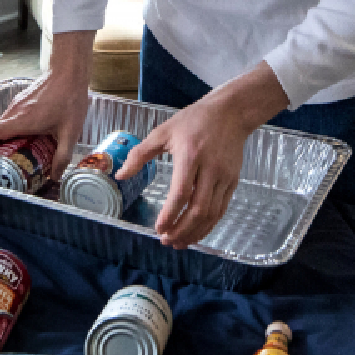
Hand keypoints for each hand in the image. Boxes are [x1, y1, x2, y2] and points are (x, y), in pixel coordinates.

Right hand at [0, 32, 93, 175]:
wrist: (69, 72)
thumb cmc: (70, 100)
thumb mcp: (71, 132)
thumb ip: (63, 156)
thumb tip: (56, 177)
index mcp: (22, 120)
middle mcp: (15, 111)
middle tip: (0, 164)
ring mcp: (17, 103)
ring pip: (2, 123)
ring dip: (2, 138)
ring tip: (12, 154)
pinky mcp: (22, 98)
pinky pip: (9, 116)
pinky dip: (10, 129)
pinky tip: (24, 136)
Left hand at [117, 63, 286, 249]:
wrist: (230, 113)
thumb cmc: (194, 121)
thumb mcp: (163, 132)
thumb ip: (140, 154)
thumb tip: (121, 175)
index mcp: (190, 156)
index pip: (181, 193)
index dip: (170, 215)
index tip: (158, 229)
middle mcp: (210, 169)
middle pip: (198, 209)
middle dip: (181, 230)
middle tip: (166, 241)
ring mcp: (224, 177)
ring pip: (211, 214)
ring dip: (195, 232)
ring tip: (179, 242)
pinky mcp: (233, 182)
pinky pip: (221, 210)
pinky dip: (208, 225)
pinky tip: (196, 232)